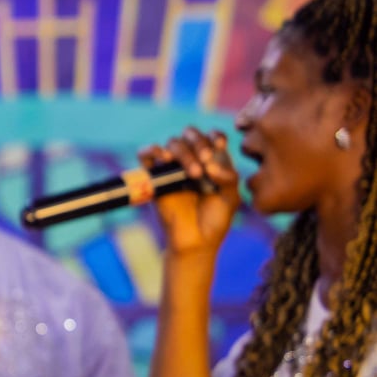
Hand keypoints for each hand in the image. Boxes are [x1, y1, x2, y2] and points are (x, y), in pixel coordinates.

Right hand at [140, 127, 240, 256]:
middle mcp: (192, 161)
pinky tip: (164, 156)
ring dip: (184, 152)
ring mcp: (171, 168)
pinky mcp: (154, 177)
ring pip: (173, 143)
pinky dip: (152, 149)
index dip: (215, 136)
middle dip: (199, 143)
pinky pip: (145, 155)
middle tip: (206, 161)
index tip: (220, 146)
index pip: (212, 137)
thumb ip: (227, 177)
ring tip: (193, 174)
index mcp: (212, 162)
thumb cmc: (215, 220)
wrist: (195, 242)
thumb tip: (208, 164)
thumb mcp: (231, 197)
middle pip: (191, 135)